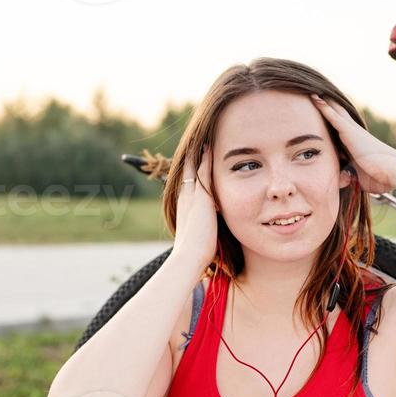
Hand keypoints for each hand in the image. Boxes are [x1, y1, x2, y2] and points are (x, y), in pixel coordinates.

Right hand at [172, 144, 217, 267]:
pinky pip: (202, 169)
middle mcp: (185, 198)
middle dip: (192, 160)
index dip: (191, 176)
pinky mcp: (201, 194)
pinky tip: (209, 146)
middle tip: (195, 145)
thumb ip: (204, 235)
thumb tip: (211, 244)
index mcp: (184, 208)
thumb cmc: (196, 254)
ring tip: (201, 140)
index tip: (195, 165)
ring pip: (193, 169)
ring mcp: (191, 195)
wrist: (189, 256)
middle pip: (187, 173)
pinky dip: (204, 158)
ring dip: (197, 155)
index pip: (188, 187)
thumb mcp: (200, 240)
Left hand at [310, 94, 394, 194]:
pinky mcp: (349, 131)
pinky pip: (333, 116)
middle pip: (338, 114)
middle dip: (328, 105)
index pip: (341, 129)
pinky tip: (315, 98)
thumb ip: (349, 177)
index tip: (322, 112)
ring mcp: (351, 131)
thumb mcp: (360, 177)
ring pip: (334, 111)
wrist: (394, 171)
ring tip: (311, 90)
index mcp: (356, 144)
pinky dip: (323, 107)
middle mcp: (354, 133)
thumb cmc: (381, 176)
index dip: (333, 119)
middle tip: (315, 93)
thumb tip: (342, 180)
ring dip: (323, 101)